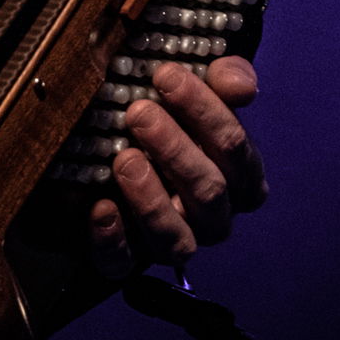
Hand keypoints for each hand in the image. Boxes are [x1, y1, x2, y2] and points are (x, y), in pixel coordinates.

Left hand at [88, 56, 266, 277]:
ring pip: (176, 239)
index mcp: (239, 179)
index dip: (206, 110)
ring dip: (151, 199)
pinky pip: (124, 264)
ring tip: (123, 158)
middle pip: (208, 191)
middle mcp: (212, 218)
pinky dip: (112, 238)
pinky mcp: (127, 261)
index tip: (166, 74)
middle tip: (138, 112)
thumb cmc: (166, 127)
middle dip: (174, 149)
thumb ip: (224, 81)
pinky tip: (100, 208)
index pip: (236, 149)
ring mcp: (171, 243)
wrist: (110, 170)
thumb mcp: (193, 97)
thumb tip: (239, 82)